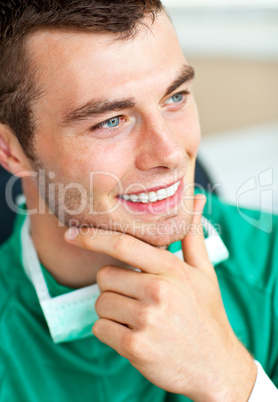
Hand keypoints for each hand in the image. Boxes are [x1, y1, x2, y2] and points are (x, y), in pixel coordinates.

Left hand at [65, 195, 256, 401]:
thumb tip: (197, 199)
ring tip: (139, 319)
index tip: (72, 235)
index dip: (93, 237)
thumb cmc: (207, 316)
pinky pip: (100, 329)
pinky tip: (134, 336)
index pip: (123, 244)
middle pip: (105, 276)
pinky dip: (110, 332)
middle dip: (114, 286)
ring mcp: (146, 320)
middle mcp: (158, 291)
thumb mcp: (205, 273)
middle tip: (136, 298)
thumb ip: (192, 235)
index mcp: (171, 269)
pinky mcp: (135, 347)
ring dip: (112, 311)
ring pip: (100, 303)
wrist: (216, 366)